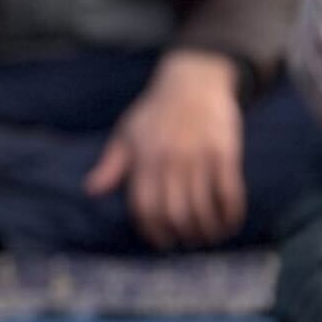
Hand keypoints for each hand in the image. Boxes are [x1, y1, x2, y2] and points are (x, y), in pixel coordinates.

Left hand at [87, 50, 246, 251]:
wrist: (193, 81)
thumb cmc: (156, 111)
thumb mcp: (127, 133)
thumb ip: (111, 164)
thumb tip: (91, 190)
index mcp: (144, 158)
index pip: (144, 207)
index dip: (152, 231)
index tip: (161, 241)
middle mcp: (170, 160)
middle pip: (174, 214)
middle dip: (180, 235)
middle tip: (186, 241)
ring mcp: (199, 157)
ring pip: (202, 209)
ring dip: (206, 231)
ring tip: (207, 236)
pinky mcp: (225, 153)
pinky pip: (229, 193)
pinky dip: (230, 215)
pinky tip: (228, 224)